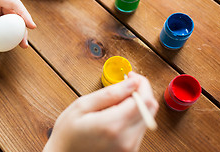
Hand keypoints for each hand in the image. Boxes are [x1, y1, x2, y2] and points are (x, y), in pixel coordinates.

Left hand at [0, 0, 35, 57]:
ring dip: (14, 34)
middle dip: (21, 29)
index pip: (14, 4)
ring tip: (18, 47)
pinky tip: (2, 47)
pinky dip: (3, 37)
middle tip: (24, 44)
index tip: (32, 26)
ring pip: (9, 23)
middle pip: (15, 15)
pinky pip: (0, 29)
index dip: (25, 15)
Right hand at [43, 72, 158, 151]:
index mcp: (113, 125)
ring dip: (137, 104)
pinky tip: (117, 114)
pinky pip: (140, 127)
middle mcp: (127, 139)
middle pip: (150, 108)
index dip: (141, 83)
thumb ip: (110, 94)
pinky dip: (133, 116)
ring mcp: (130, 148)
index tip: (131, 76)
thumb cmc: (68, 132)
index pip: (144, 99)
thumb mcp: (82, 106)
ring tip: (117, 101)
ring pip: (147, 117)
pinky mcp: (131, 151)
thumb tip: (132, 82)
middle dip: (142, 91)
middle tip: (126, 84)